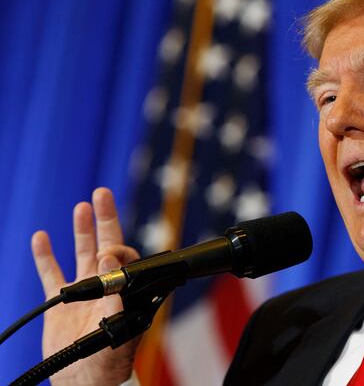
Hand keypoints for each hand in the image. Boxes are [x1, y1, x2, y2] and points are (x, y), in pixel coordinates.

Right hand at [31, 188, 140, 385]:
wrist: (86, 380)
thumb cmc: (111, 359)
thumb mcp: (120, 326)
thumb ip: (116, 295)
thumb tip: (109, 263)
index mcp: (125, 289)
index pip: (124, 257)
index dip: (116, 248)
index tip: (106, 253)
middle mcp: (107, 285)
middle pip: (107, 244)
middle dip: (105, 218)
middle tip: (102, 193)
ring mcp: (84, 291)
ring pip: (81, 252)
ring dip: (82, 229)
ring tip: (82, 206)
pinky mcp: (60, 302)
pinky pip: (51, 273)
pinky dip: (45, 255)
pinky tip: (41, 236)